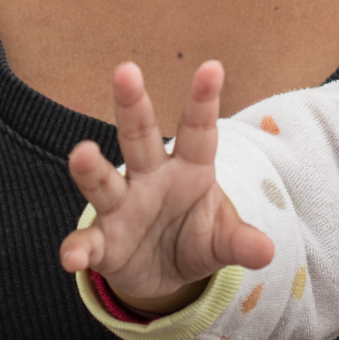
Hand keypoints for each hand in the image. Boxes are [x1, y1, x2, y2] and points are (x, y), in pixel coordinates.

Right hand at [60, 61, 273, 311]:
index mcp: (189, 168)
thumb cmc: (197, 237)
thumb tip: (266, 250)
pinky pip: (88, 242)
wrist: (164, 272)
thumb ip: (239, 240)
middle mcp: (150, 178)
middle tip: (126, 70)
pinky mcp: (104, 244)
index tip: (213, 67)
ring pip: (104, 182)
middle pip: (139, 137)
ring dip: (91, 168)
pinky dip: (78, 249)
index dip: (203, 100)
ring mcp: (122, 208)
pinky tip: (72, 257)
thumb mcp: (223, 239)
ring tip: (83, 153)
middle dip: (132, 105)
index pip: (198, 130)